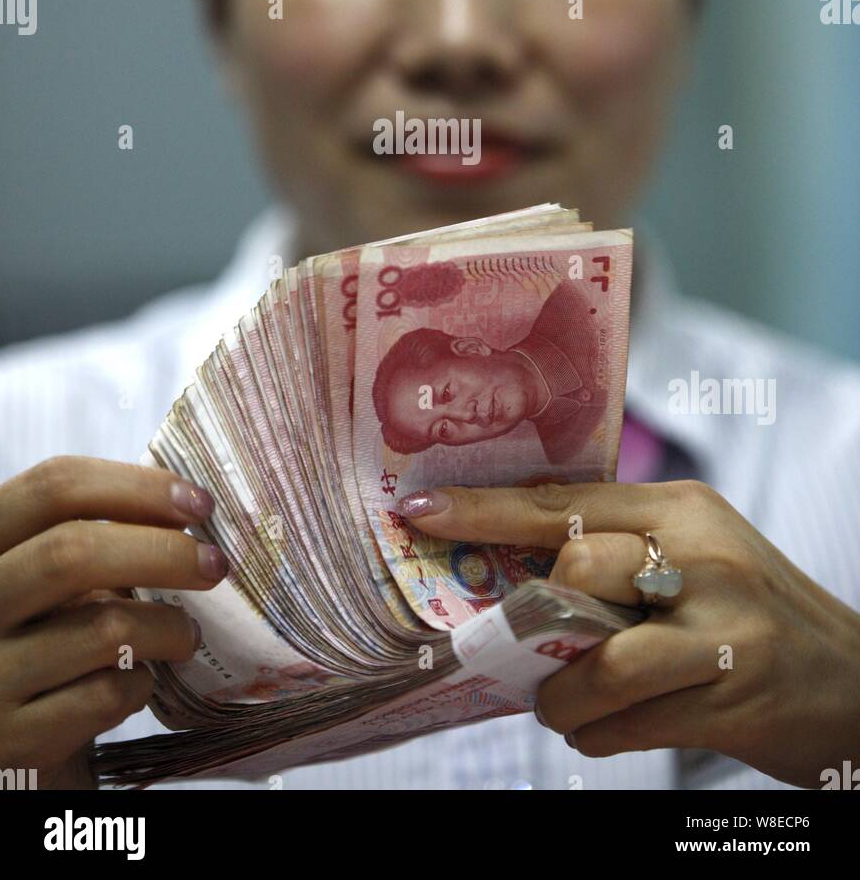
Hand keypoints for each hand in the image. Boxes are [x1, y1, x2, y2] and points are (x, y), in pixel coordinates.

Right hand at [0, 455, 228, 788]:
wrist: (4, 724)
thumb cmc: (42, 629)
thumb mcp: (45, 571)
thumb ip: (96, 537)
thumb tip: (190, 509)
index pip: (53, 487)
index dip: (136, 486)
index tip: (197, 502)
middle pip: (72, 553)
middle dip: (163, 552)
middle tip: (214, 566)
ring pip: (102, 629)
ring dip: (167, 627)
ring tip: (185, 634)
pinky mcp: (12, 737)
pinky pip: (103, 696)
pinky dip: (139, 685)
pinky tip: (140, 681)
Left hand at [402, 479, 859, 787]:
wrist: (853, 683)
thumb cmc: (754, 613)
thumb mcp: (698, 554)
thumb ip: (620, 550)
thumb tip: (513, 571)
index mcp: (681, 508)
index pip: (562, 501)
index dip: (484, 509)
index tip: (419, 511)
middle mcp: (702, 556)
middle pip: (574, 570)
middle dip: (535, 619)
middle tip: (523, 647)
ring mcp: (723, 627)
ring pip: (597, 664)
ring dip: (561, 698)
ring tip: (560, 705)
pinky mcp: (733, 697)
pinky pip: (628, 724)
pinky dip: (598, 735)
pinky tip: (607, 729)